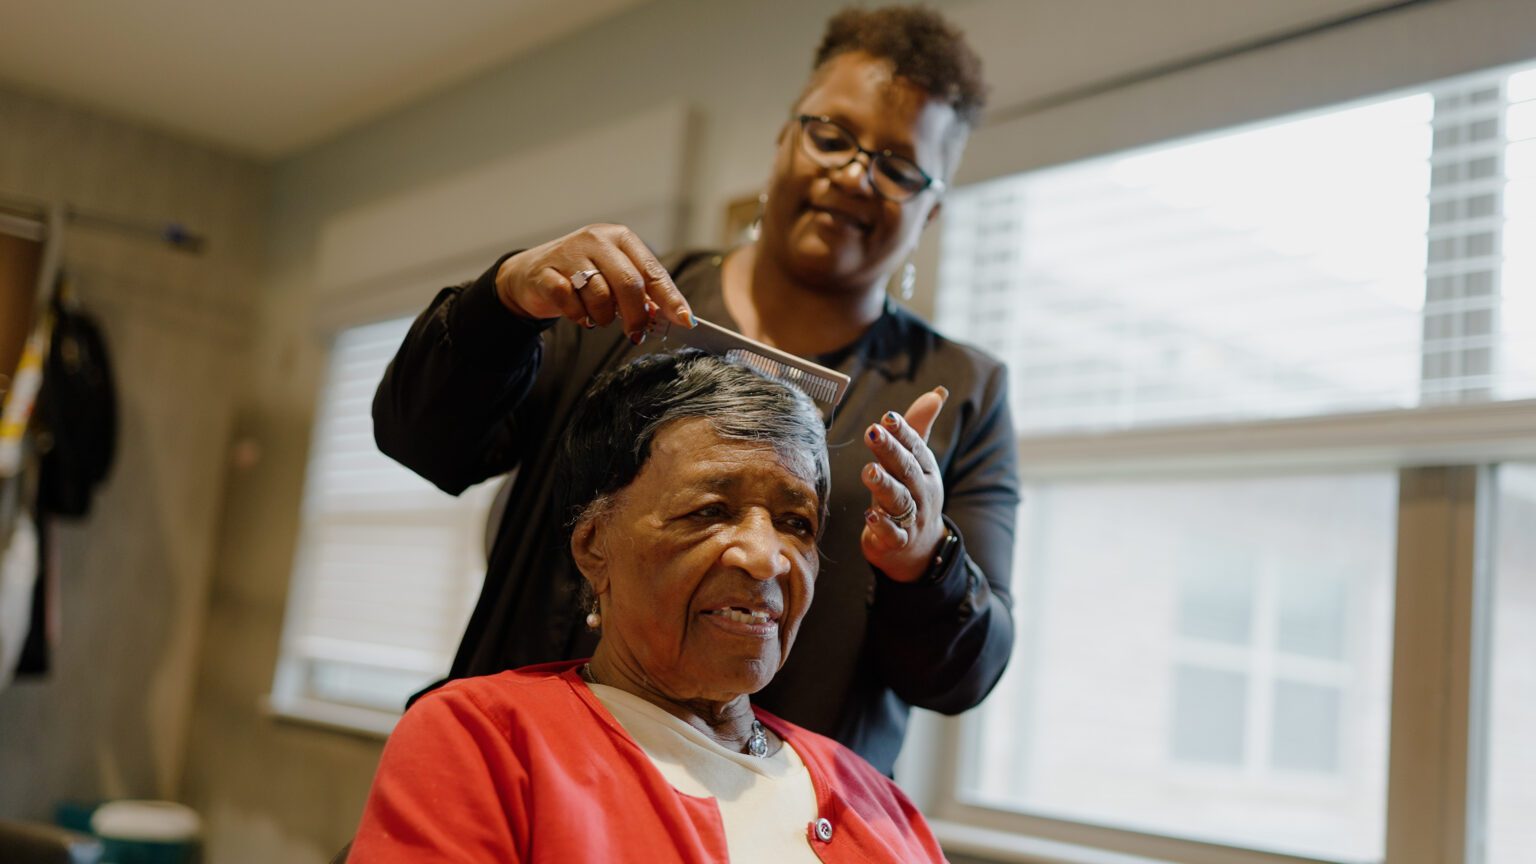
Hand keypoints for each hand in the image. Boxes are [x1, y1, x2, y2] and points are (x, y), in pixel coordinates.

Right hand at [494, 224, 694, 341]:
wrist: (533, 273)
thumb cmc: (583, 276)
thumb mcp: (615, 277)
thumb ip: (641, 293)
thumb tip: (671, 316)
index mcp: (621, 238)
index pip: (652, 271)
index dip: (671, 298)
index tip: (685, 321)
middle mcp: (597, 239)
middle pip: (629, 284)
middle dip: (636, 315)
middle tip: (635, 333)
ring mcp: (569, 253)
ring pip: (600, 296)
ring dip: (604, 317)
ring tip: (598, 316)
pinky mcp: (546, 272)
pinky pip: (570, 302)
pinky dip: (579, 316)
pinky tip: (579, 314)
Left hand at [860, 386, 948, 582]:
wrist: (919, 548)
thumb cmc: (913, 495)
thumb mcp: (917, 463)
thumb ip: (919, 428)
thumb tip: (937, 392)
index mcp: (926, 471)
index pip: (916, 448)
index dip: (903, 432)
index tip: (887, 417)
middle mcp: (922, 493)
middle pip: (906, 470)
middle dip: (890, 450)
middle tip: (872, 432)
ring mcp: (913, 519)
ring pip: (899, 500)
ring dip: (884, 485)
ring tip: (869, 471)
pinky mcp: (898, 542)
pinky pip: (893, 534)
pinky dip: (882, 526)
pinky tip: (870, 515)